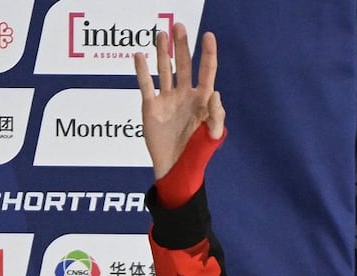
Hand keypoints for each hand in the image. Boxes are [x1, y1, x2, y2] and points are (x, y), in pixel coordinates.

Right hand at [133, 23, 224, 179]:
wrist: (175, 169)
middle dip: (182, 45)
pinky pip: (145, 84)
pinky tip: (139, 55)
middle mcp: (185, 95)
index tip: (209, 35)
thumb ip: (216, 117)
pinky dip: (142, 70)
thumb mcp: (212, 138)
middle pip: (184, 64)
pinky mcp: (151, 106)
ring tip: (161, 34)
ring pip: (165, 69)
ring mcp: (167, 99)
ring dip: (163, 52)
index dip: (208, 53)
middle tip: (179, 26)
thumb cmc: (198, 155)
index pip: (207, 71)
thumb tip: (215, 93)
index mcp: (202, 100)